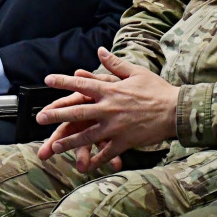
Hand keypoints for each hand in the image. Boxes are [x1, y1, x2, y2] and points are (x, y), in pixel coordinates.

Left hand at [36, 47, 178, 173]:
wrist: (175, 110)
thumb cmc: (157, 89)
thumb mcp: (136, 72)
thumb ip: (115, 64)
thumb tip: (100, 50)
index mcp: (111, 90)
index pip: (81, 85)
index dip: (63, 82)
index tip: (47, 80)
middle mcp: (109, 109)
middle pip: (77, 113)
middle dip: (56, 115)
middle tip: (40, 118)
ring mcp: (115, 127)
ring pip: (86, 136)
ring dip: (69, 142)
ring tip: (54, 146)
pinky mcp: (124, 142)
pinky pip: (106, 153)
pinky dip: (95, 160)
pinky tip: (85, 167)